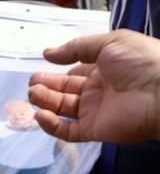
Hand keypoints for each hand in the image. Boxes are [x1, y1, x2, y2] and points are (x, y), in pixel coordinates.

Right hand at [29, 30, 159, 143]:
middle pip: (64, 91)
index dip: (57, 71)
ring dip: (44, 102)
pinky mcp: (92, 130)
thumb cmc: (140, 62)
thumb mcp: (110, 43)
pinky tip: (41, 114)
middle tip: (32, 83)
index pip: (74, 73)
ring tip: (33, 94)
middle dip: (46, 86)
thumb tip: (47, 53)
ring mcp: (94, 112)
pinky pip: (67, 131)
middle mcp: (96, 91)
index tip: (42, 66)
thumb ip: (77, 48)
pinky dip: (51, 125)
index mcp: (103, 70)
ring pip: (61, 110)